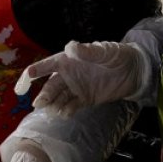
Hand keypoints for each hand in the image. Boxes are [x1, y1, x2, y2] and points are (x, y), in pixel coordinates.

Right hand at [20, 41, 145, 116]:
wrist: (135, 71)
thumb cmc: (117, 55)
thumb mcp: (104, 51)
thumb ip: (87, 51)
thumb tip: (70, 47)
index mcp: (69, 60)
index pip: (49, 65)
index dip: (36, 70)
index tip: (27, 77)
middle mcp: (69, 75)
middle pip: (51, 86)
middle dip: (44, 95)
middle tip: (39, 104)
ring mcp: (76, 88)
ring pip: (59, 98)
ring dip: (53, 104)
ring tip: (52, 110)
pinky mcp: (85, 99)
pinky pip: (72, 106)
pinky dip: (66, 110)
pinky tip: (65, 113)